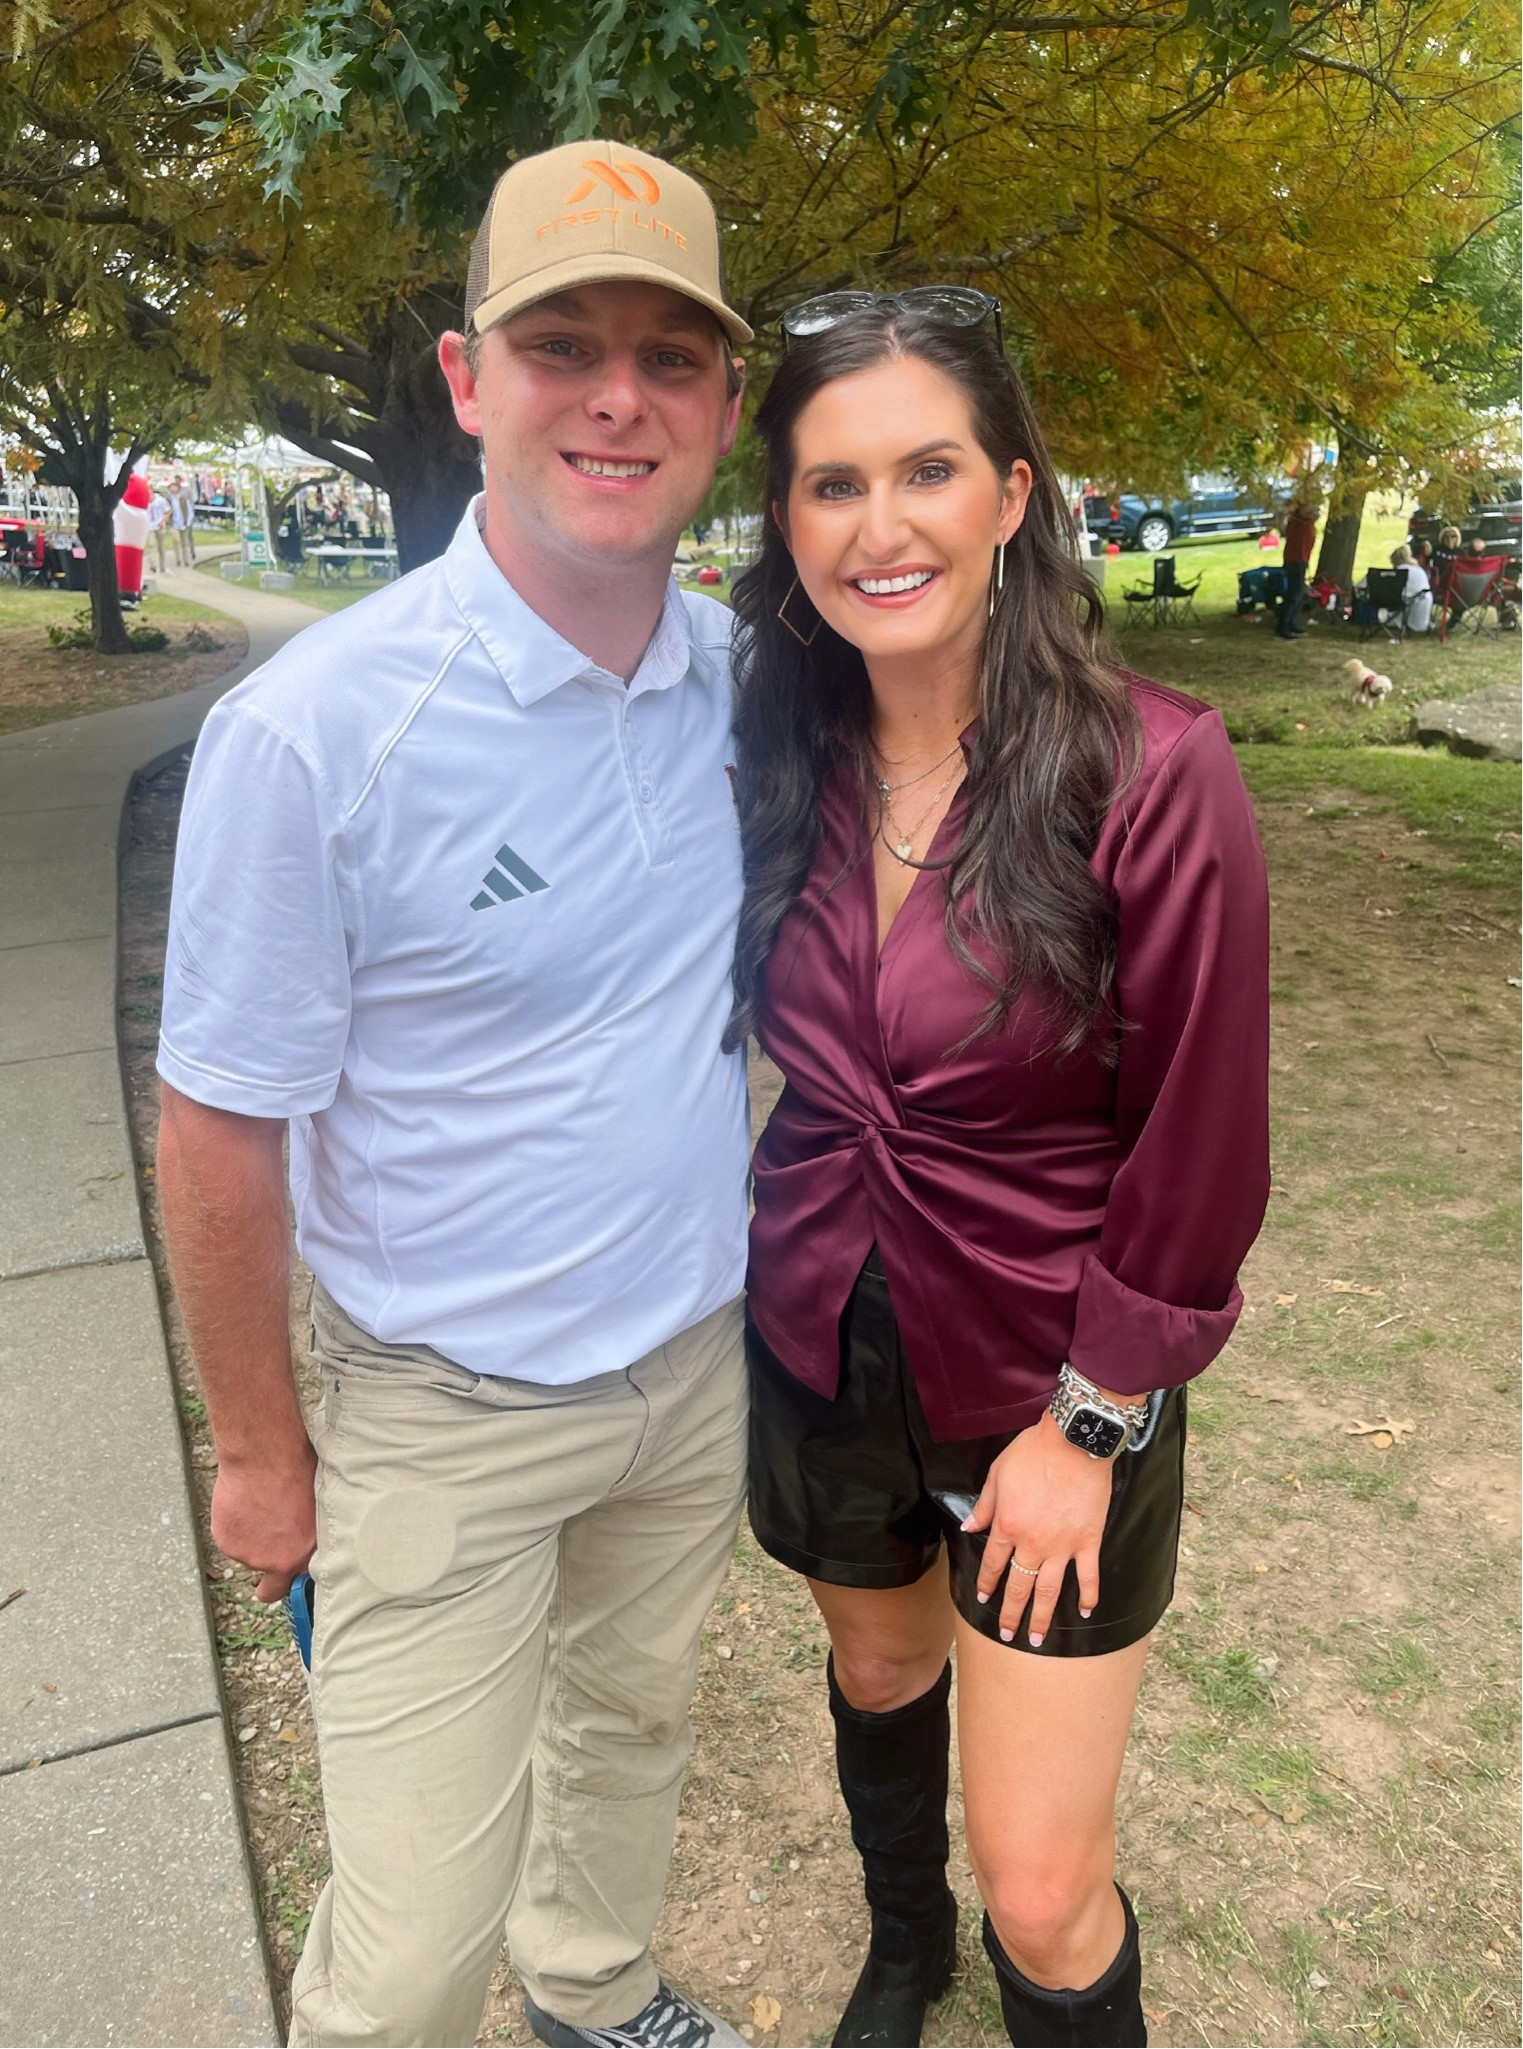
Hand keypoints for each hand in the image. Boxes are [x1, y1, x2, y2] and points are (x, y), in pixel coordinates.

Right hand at [210, 1442, 317, 1602]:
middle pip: (269, 1586)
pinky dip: (233, 1525)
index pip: (299, 1584)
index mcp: (305, 1554)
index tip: (287, 1579)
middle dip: (268, 1581)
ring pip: (248, 1555)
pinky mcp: (227, 1543)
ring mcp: (248, 1555)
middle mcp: (276, 1562)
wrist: (264, 1456)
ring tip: (259, 1505)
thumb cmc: (297, 1471)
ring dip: (251, 1539)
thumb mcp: (317, 1506)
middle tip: (268, 1554)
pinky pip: (230, 1539)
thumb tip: (310, 1541)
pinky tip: (242, 1502)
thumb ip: (310, 1535)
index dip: (292, 1579)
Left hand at [961, 1412, 1114, 1645]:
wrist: (1074, 1443)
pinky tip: (1083, 1613)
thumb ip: (984, 1506)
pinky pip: (1088, 1576)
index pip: (993, 1563)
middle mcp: (1033, 1543)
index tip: (983, 1598)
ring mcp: (1063, 1546)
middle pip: (1019, 1586)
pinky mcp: (1088, 1541)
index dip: (986, 1582)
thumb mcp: (997, 1474)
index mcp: (1008, 1526)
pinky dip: (1088, 1596)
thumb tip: (969, 1528)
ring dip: (1042, 1617)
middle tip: (1007, 1635)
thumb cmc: (1032, 1453)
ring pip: (1049, 1590)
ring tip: (1036, 1639)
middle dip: (1011, 1613)